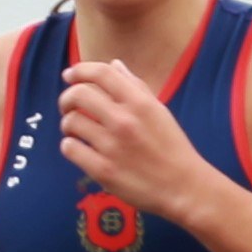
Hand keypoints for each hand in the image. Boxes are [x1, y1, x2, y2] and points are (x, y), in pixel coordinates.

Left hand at [57, 60, 231, 222]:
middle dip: (67, 98)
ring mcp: (112, 146)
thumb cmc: (172, 147)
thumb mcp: (159, 111)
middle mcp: (124, 121)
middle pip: (78, 94)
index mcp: (139, 103)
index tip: (70, 75)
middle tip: (68, 107)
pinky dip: (70, 146)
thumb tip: (114, 65)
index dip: (80, 70)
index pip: (101, 73)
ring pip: (71, 122)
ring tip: (75, 130)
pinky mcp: (103, 170)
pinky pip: (70, 148)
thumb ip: (136, 86)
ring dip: (68, 124)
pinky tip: (79, 148)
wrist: (184, 187)